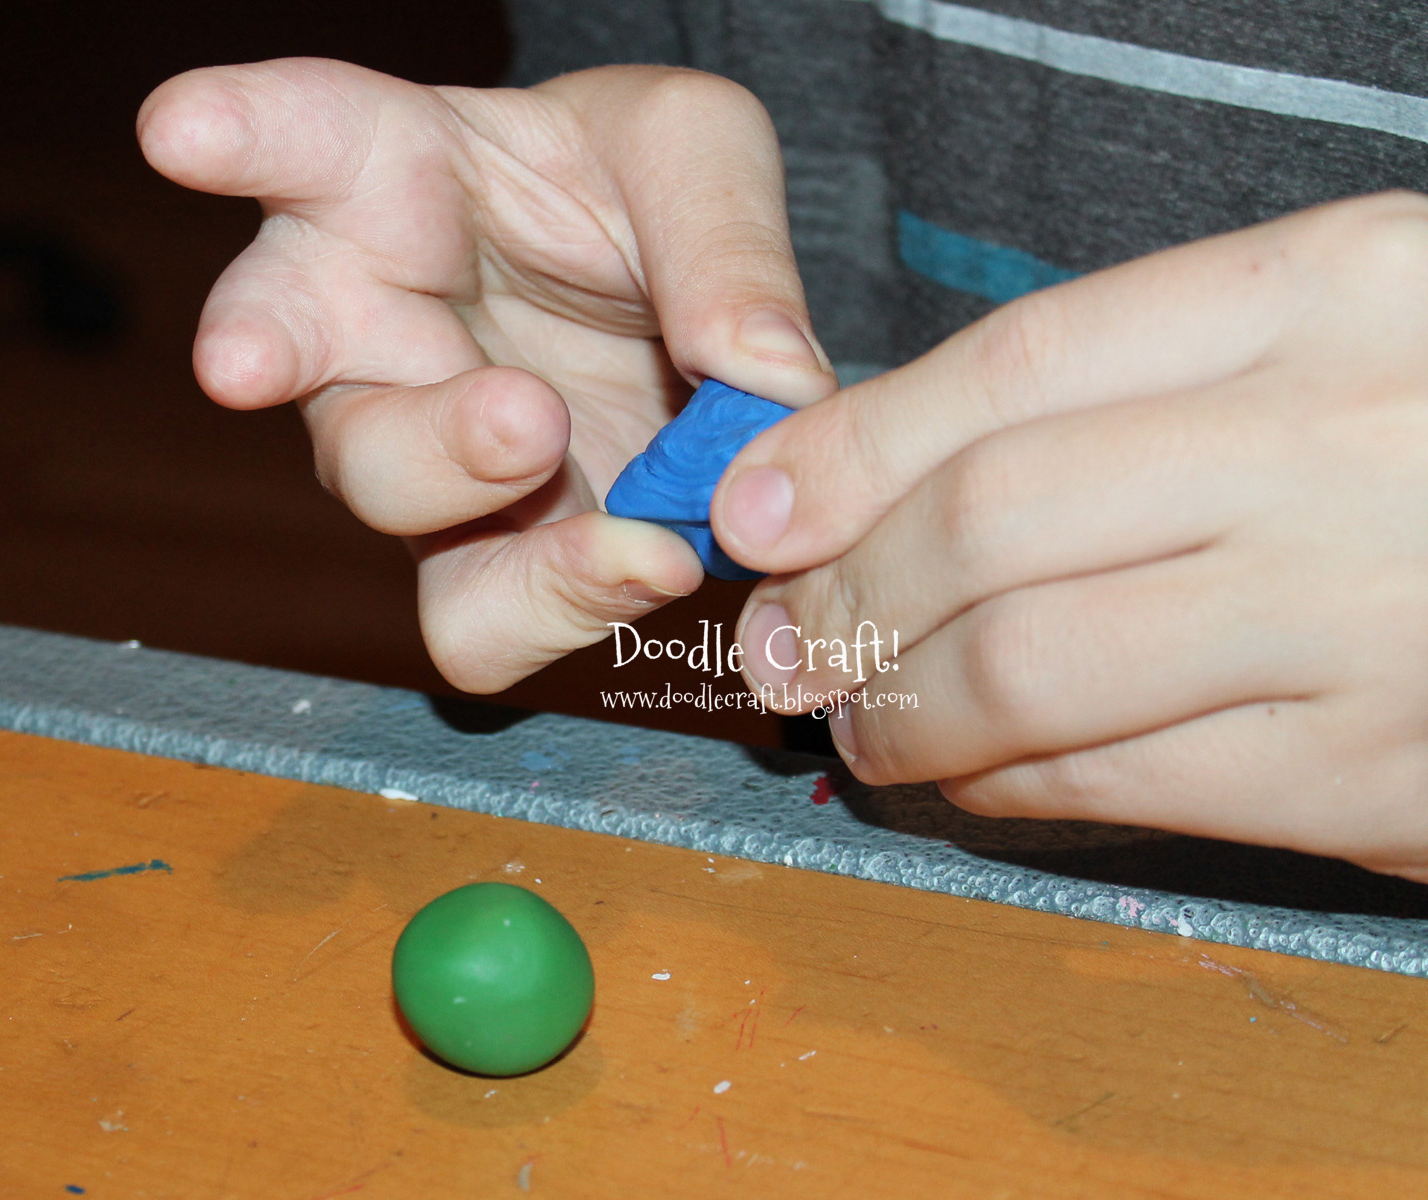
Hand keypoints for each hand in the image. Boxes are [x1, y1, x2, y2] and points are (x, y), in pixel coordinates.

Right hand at [137, 59, 835, 690]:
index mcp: (391, 179)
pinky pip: (476, 620)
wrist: (679, 315)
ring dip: (460, 477)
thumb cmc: (645, 203)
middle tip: (287, 355)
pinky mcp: (482, 554)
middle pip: (279, 334)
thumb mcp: (699, 159)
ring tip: (556, 437)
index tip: (176, 128)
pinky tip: (644, 559)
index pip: (303, 135)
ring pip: (377, 490)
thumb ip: (723, 239)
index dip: (236, 131)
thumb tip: (761, 378)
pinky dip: (559, 604)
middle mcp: (366, 319)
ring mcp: (413, 448)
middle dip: (281, 345)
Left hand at [712, 191, 1427, 877]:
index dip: (852, 446)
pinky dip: (1007, 786)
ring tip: (854, 724)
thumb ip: (1127, 384)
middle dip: (848, 595)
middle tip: (784, 640)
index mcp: (1327, 290)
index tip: (754, 505)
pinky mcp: (1376, 773)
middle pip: (996, 521)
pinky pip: (1123, 783)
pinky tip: (967, 776)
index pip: (1019, 364)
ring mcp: (1364, 612)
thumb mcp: (1321, 342)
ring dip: (903, 711)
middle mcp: (1340, 440)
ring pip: (1034, 668)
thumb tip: (868, 464)